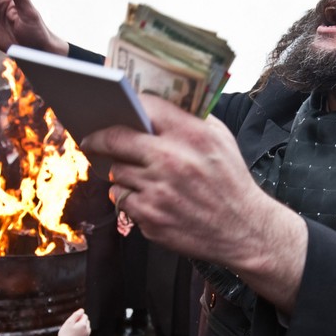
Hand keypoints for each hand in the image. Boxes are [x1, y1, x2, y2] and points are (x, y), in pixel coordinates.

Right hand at [56, 308, 90, 335]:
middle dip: (80, 321)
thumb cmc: (65, 335)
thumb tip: (82, 310)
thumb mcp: (69, 322)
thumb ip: (76, 314)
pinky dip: (81, 333)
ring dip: (81, 327)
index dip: (78, 316)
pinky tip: (74, 335)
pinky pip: (84, 334)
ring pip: (86, 328)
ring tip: (72, 331)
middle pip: (86, 321)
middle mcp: (87, 330)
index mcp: (84, 325)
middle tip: (71, 326)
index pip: (84, 316)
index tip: (72, 320)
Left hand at [81, 95, 307, 312]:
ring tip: (139, 176)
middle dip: (98, 138)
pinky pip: (121, 199)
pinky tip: (147, 198)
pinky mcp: (150, 217)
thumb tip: (153, 106)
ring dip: (121, 173)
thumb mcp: (221, 140)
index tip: (114, 110)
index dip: (126, 106)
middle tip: (91, 140)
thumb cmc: (231, 181)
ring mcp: (158, 191)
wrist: (244, 230)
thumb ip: (190, 119)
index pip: (144, 107)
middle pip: (116, 139)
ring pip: (116, 172)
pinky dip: (129, 197)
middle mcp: (172, 161)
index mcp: (191, 135)